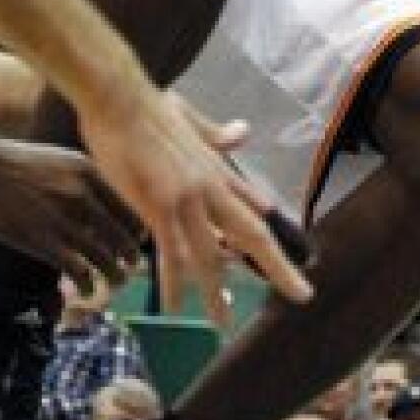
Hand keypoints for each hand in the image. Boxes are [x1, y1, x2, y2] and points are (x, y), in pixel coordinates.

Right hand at [0, 141, 143, 289]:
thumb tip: (97, 204)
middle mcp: (83, 195)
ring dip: (115, 276)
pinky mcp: (44, 242)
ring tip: (116, 284)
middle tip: (130, 270)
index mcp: (88, 172)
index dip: (134, 232)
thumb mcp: (58, 161)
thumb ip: (80, 180)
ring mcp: (64, 219)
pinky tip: (85, 290)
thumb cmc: (13, 163)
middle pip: (121, 236)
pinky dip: (87, 285)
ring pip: (106, 258)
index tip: (135, 244)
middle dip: (129, 258)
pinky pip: (79, 271)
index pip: (126, 210)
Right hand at [77, 85, 311, 323]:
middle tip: (302, 294)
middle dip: (278, 267)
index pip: (249, 205)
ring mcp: (187, 198)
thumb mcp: (188, 118)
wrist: (118, 96)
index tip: (287, 252)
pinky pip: (171, 254)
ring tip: (224, 323)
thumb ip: (213, 133)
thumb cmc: (146, 105)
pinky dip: (174, 283)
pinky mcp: (159, 205)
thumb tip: (243, 132)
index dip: (268, 229)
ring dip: (217, 292)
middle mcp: (209, 186)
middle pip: (251, 234)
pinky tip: (174, 308)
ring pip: (210, 255)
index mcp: (215, 166)